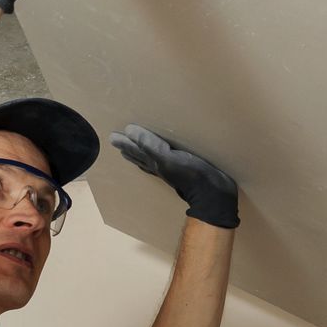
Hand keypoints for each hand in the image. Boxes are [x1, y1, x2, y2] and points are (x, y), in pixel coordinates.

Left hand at [112, 125, 239, 227]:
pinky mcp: (184, 170)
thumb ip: (149, 145)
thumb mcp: (166, 158)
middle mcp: (160, 166)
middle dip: (129, 149)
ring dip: (140, 154)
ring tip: (132, 150)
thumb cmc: (190, 175)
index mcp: (154, 161)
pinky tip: (164, 156)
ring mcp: (171, 170)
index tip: (114, 136)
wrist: (213, 194)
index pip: (135, 150)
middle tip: (118, 141)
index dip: (125, 143)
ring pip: (150, 160)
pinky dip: (159, 156)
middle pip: (140, 156)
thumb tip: (129, 131)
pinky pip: (165, 160)